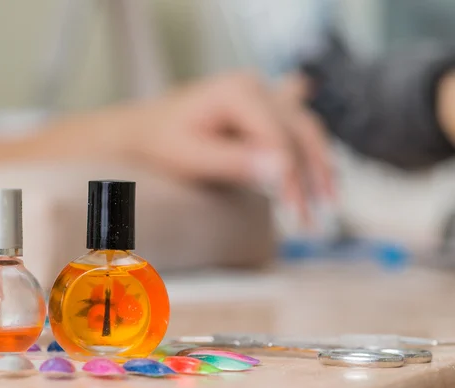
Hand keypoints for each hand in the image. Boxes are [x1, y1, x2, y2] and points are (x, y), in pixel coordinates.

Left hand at [130, 72, 334, 222]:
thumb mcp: (191, 157)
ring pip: (304, 128)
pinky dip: (309, 151)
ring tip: (326, 202)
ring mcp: (260, 93)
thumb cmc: (162, 146)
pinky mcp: (262, 107)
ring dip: (318, 165)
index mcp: (236, 92)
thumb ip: (234, 162)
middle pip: (300, 129)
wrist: (145, 133)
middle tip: (314, 216)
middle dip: (313, 174)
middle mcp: (254, 85)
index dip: (292, 175)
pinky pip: (295, 126)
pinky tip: (325, 169)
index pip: (278, 135)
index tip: (296, 212)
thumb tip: (283, 168)